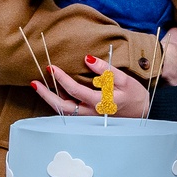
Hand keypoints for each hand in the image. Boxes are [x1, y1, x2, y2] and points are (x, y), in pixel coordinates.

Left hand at [29, 58, 150, 118]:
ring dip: (50, 99)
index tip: (52, 67)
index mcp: (100, 103)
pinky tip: (53, 91)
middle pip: (62, 107)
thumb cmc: (134, 96)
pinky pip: (69, 111)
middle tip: (34, 82)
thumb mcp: (124, 80)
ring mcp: (88, 118)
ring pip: (63, 111)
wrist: (141, 114)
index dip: (62, 79)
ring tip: (39, 85)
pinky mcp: (87, 118)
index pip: (75, 91)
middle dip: (46, 95)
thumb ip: (106, 70)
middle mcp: (91, 113)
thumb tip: (87, 58)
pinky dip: (59, 101)